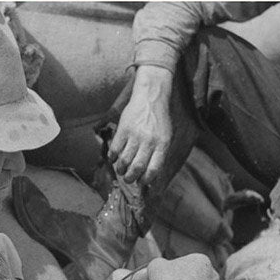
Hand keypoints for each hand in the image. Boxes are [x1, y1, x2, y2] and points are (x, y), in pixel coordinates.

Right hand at [108, 65, 172, 187]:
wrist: (151, 96)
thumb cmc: (160, 120)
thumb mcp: (167, 136)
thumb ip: (160, 155)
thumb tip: (151, 176)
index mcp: (162, 145)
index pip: (154, 169)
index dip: (146, 180)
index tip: (142, 182)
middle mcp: (149, 141)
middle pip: (137, 167)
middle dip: (131, 178)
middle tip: (128, 179)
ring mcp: (136, 135)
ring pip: (124, 160)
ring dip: (121, 169)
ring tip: (121, 170)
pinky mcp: (124, 129)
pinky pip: (115, 149)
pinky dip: (113, 157)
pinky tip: (114, 158)